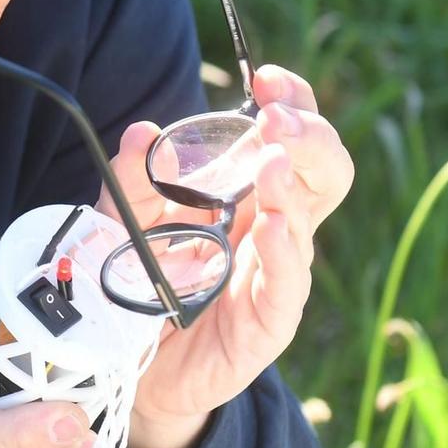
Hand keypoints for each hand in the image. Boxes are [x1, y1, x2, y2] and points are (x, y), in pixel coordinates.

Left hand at [94, 65, 353, 447]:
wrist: (134, 369)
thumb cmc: (141, 285)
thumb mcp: (125, 224)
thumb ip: (132, 180)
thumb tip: (144, 130)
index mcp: (251, 194)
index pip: (291, 137)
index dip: (293, 102)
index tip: (269, 78)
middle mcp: (275, 228)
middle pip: (323, 169)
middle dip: (308, 133)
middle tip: (276, 116)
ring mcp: (276, 274)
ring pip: (309, 220)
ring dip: (294, 185)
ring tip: (272, 160)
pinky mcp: (267, 323)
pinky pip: (287, 286)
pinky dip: (285, 254)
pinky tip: (274, 228)